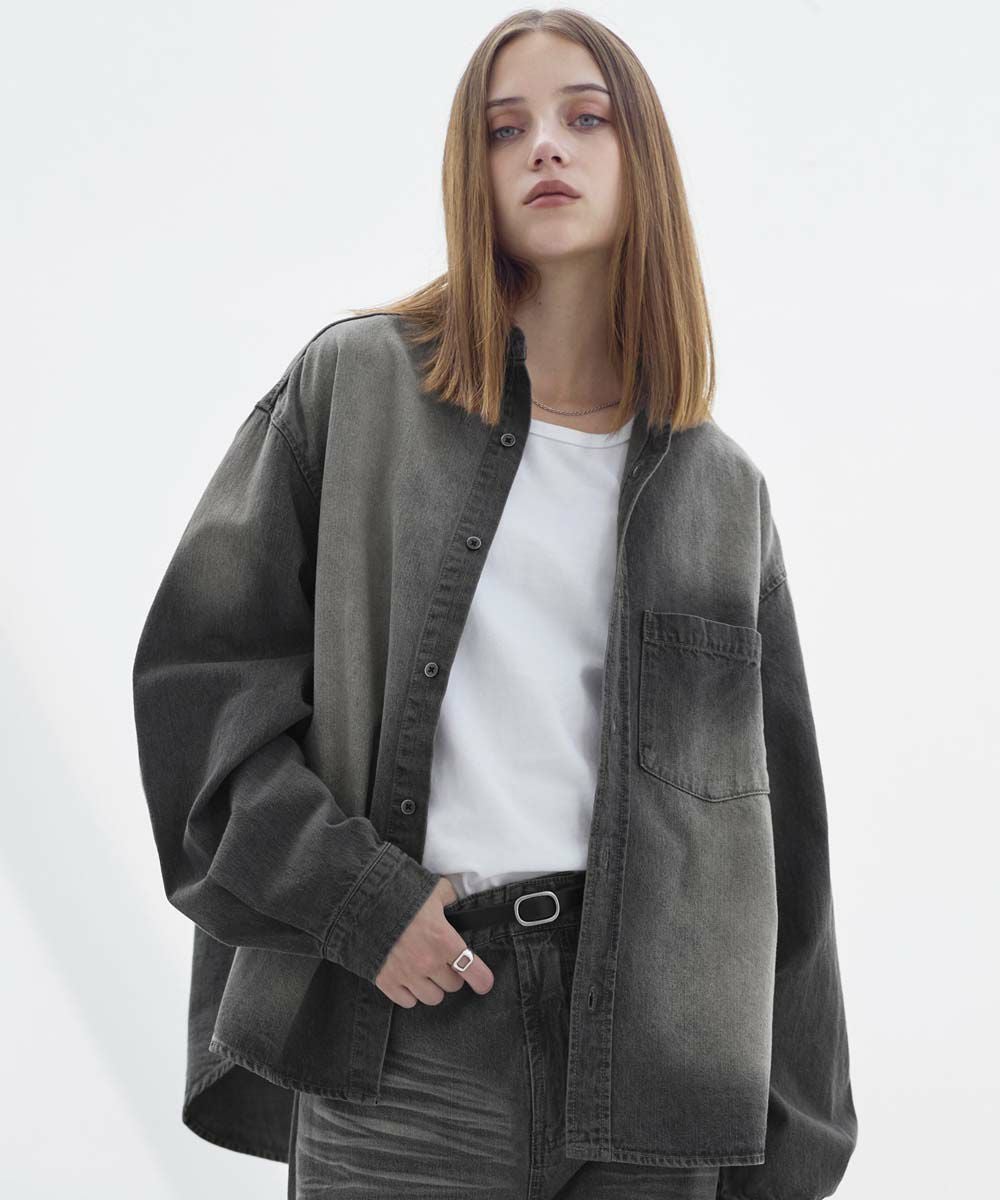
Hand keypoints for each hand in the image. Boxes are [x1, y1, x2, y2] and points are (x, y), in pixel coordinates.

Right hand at [375, 876, 494, 1006]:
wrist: (360, 903)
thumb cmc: (398, 894)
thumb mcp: (432, 889)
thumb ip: (449, 897)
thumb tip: (456, 900)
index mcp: (443, 940)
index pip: (473, 970)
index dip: (481, 979)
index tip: (483, 982)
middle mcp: (428, 962)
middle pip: (453, 985)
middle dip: (451, 973)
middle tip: (444, 961)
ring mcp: (407, 975)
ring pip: (433, 998)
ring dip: (433, 986)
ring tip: (426, 971)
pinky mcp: (386, 982)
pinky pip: (408, 1001)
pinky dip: (410, 993)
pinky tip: (408, 978)